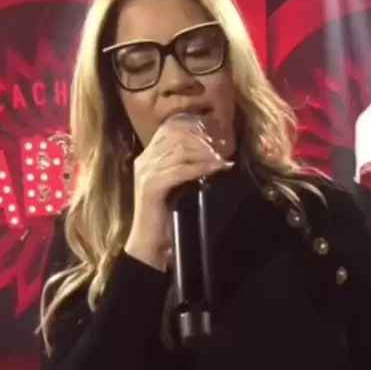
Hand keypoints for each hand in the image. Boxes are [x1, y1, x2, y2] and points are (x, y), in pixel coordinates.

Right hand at [124, 119, 231, 269]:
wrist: (149, 243)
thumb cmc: (166, 216)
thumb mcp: (174, 185)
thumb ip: (183, 167)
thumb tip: (211, 153)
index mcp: (148, 157)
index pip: (170, 128)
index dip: (195, 125)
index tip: (217, 131)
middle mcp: (145, 160)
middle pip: (177, 135)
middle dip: (204, 138)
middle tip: (225, 144)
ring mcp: (146, 172)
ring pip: (180, 150)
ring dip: (206, 152)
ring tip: (224, 156)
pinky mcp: (152, 186)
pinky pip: (181, 169)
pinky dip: (201, 167)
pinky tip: (216, 169)